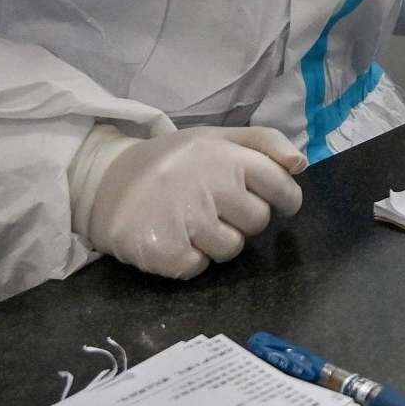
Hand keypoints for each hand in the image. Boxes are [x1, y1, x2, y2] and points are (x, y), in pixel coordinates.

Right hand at [72, 125, 304, 280]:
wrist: (104, 181)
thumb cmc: (171, 160)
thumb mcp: (217, 137)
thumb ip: (264, 143)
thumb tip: (300, 164)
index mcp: (228, 156)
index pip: (281, 185)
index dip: (286, 199)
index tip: (280, 203)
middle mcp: (212, 186)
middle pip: (258, 221)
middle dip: (244, 219)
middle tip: (218, 208)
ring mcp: (188, 220)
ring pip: (231, 249)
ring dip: (217, 242)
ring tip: (193, 222)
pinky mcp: (165, 251)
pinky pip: (198, 268)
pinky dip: (190, 259)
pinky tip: (175, 239)